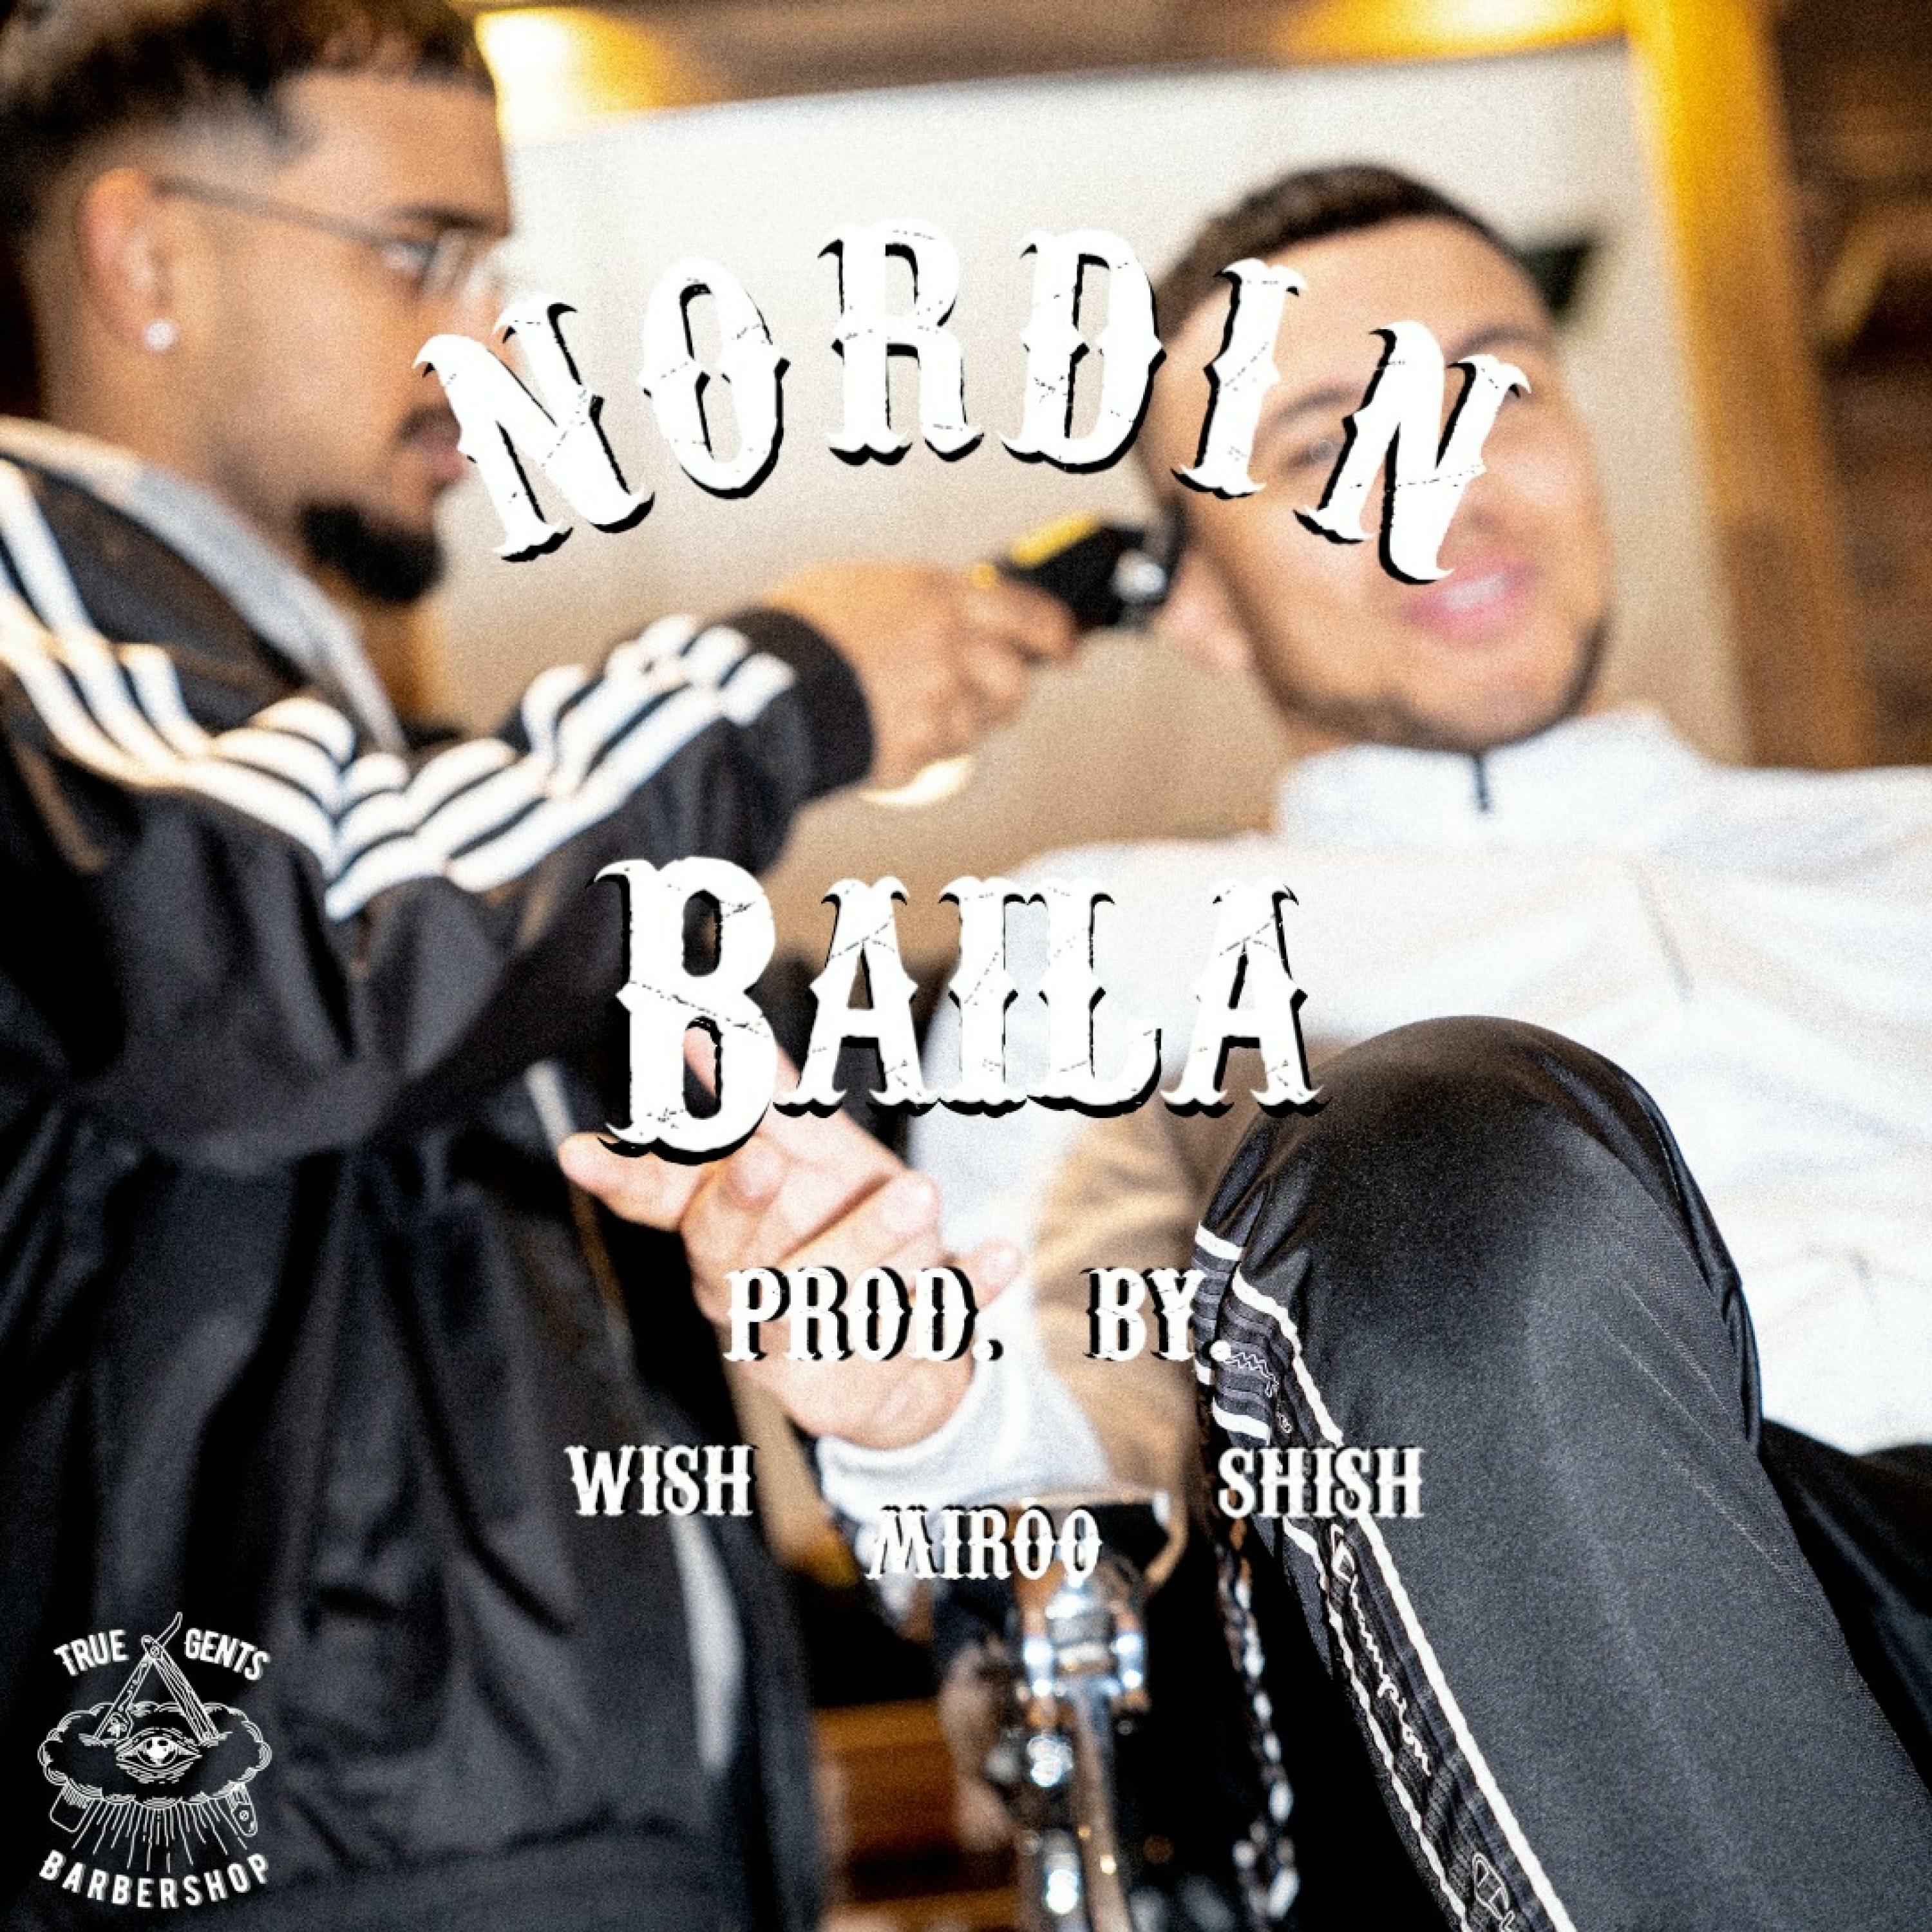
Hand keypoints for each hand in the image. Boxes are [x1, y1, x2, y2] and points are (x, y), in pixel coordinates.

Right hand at [560, 1099, 1022, 1449]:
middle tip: (767, 1161)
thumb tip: (696, 1026)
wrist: (908, 1355)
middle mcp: (751, 1297)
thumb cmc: (839, 1236)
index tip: (581, 1153)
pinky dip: (965, 1290)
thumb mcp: (809, 1157)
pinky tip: (1000, 1252)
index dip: (621, 1179)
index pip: (659, 1206)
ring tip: (918, 1196)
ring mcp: (810, 1347)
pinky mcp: (876, 1381)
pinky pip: (925, 1332)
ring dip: (868, 1245)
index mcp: (722, 1239)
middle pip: (731, 1260)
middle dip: (745, 1209)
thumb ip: (759, 1096)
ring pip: (824, 1300)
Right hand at [764, 561, 1076, 786]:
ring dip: (954, 726)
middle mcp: (949, 646)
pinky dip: (917, 752)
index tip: (1065, 648)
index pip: (1026, 612)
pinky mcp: (917, 749)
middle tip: (988, 699)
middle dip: (1006, 696)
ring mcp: (936, 701)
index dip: (1053, 633)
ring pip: (975, 727)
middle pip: (1014, 681)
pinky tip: (881, 733)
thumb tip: (935, 608)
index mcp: (938, 596)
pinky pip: (936, 758)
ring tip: (904, 712)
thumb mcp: (857, 584)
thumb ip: (911, 598)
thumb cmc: (797, 630)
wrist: (762, 686)